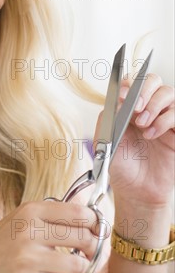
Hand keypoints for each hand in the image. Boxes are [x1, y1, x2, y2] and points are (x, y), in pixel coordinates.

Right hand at [0, 201, 97, 272]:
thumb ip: (54, 215)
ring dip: (76, 268)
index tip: (97, 229)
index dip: (94, 222)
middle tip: (89, 251)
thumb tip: (94, 220)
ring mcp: (28, 257)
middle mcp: (30, 231)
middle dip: (92, 247)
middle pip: (83, 238)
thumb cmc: (7, 241)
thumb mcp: (24, 217)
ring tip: (66, 266)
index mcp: (31, 210)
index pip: (78, 213)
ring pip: (76, 265)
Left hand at [95, 73, 174, 207]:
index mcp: (128, 108)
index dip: (129, 85)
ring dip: (154, 106)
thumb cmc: (121, 167)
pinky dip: (165, 119)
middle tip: (136, 108)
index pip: (132, 83)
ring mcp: (164, 118)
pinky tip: (153, 133)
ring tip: (143, 125)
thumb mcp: (105, 142)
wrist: (136, 191)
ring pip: (168, 93)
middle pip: (153, 81)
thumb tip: (116, 100)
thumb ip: (107, 119)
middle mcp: (147, 109)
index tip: (123, 96)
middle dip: (145, 90)